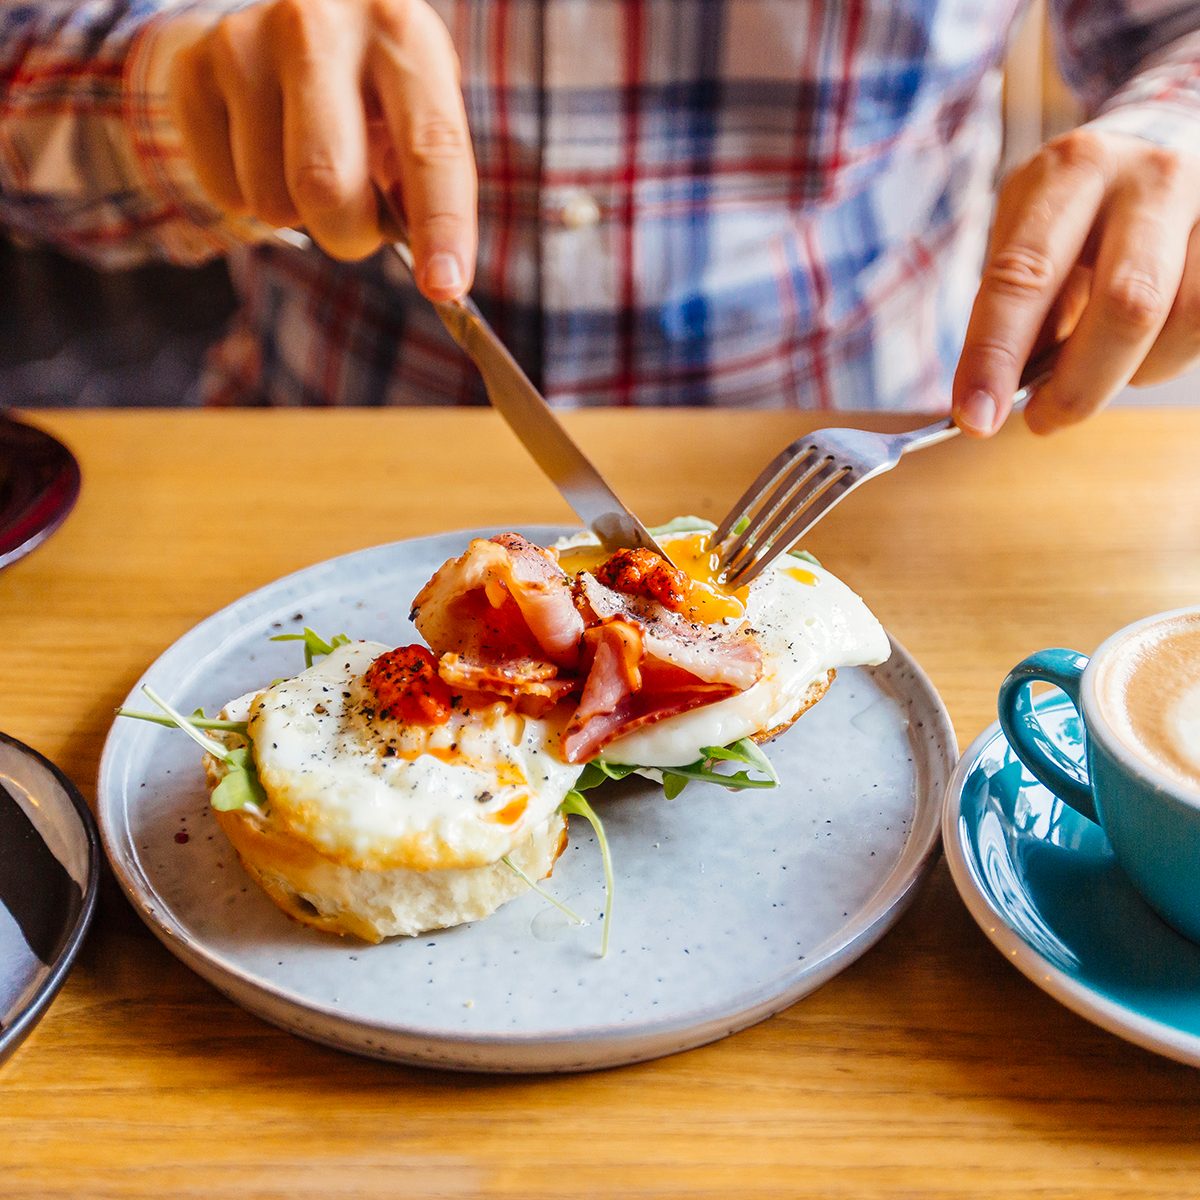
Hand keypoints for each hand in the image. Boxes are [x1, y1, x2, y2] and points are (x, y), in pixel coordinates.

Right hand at [164, 0, 476, 298]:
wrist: (292, 21)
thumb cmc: (375, 89)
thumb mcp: (419, 113)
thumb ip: (427, 183)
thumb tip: (431, 269)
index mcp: (401, 33)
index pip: (429, 146)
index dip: (441, 225)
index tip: (443, 286)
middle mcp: (319, 24)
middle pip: (327, 184)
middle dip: (349, 235)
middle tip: (358, 229)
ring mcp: (246, 41)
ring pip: (271, 200)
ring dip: (298, 217)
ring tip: (308, 169)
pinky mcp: (194, 71)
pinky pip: (226, 194)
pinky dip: (252, 201)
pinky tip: (266, 155)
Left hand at [952, 127, 1199, 435]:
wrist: (1169, 144)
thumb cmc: (1082, 214)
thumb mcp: (1032, 236)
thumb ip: (1018, 306)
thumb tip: (998, 395)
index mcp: (1072, 172)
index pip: (1025, 275)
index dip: (995, 355)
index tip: (975, 418)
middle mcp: (1150, 177)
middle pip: (1128, 305)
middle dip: (1079, 385)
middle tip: (1044, 419)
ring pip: (1182, 322)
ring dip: (1131, 372)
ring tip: (1099, 365)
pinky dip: (1166, 357)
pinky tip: (1142, 347)